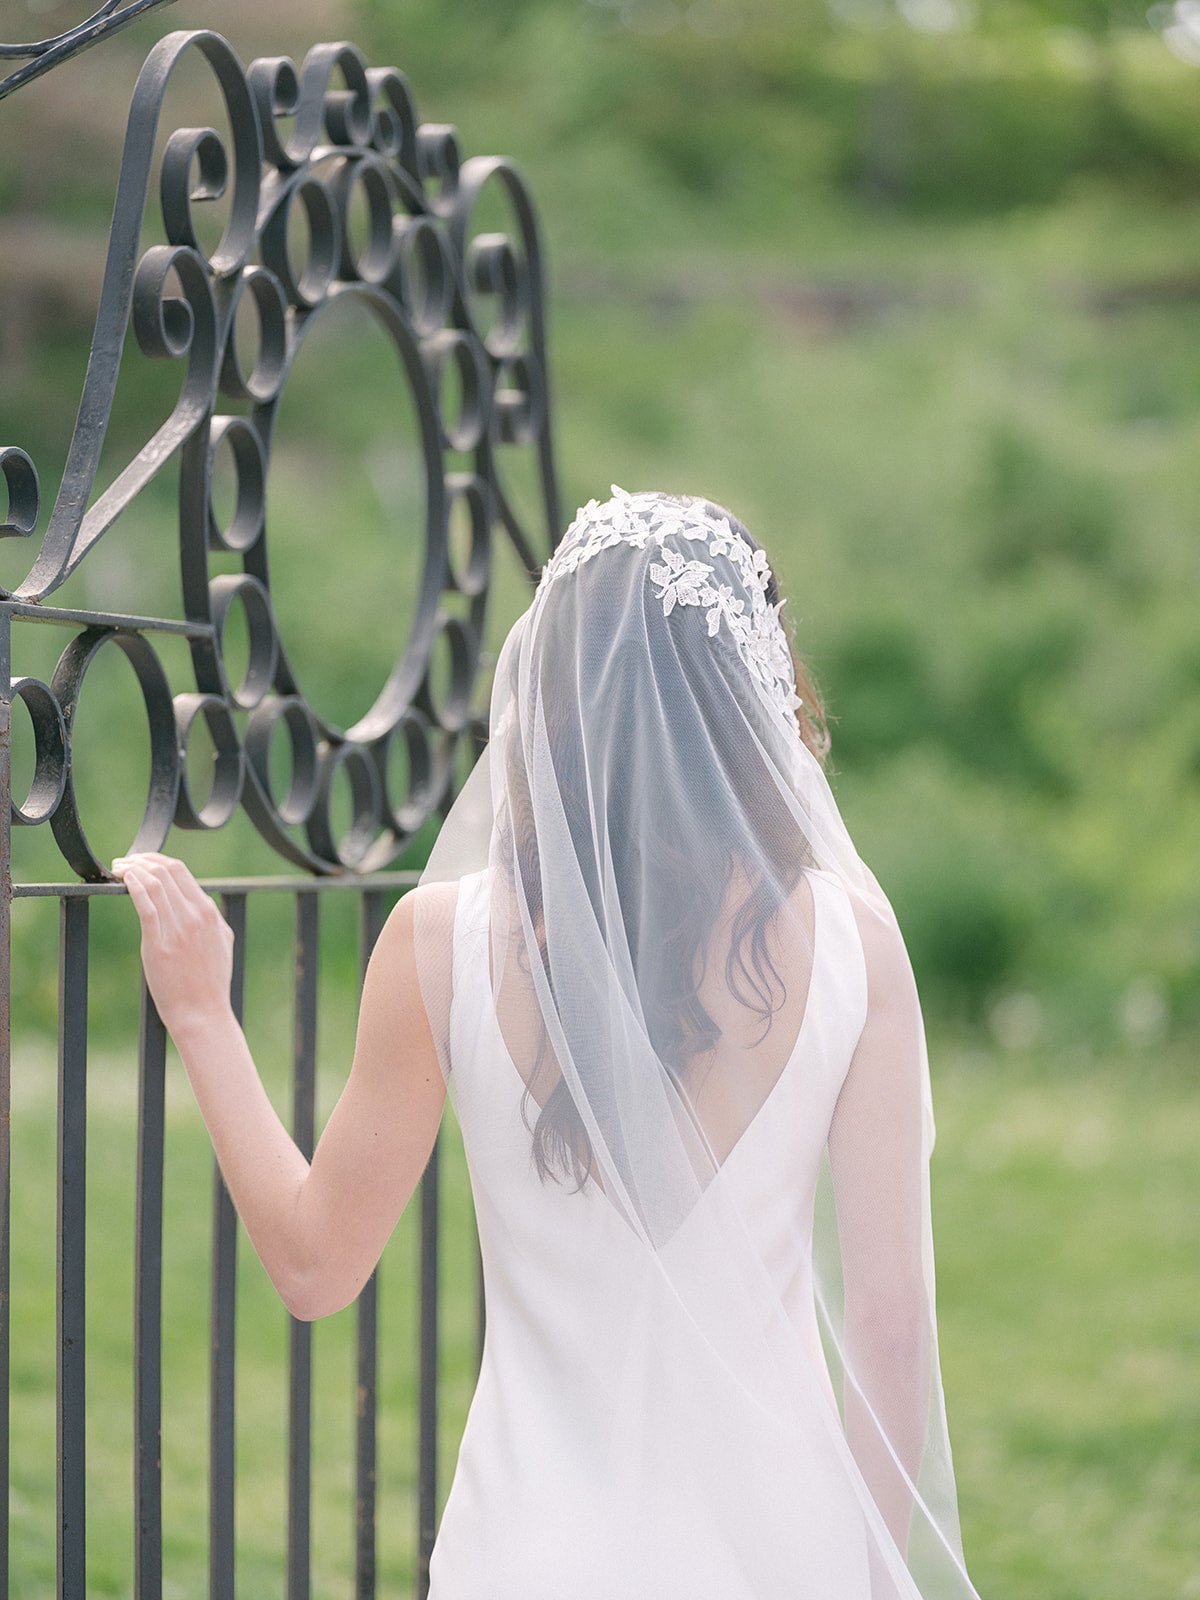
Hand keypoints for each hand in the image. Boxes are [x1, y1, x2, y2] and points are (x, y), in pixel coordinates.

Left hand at [110, 850, 234, 1038]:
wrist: (203, 1013)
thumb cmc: (211, 983)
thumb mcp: (223, 942)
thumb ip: (212, 918)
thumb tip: (201, 900)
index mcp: (209, 913)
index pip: (181, 871)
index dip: (156, 860)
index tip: (140, 862)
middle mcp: (195, 916)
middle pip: (166, 871)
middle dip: (141, 860)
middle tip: (124, 862)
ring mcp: (178, 930)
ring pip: (154, 883)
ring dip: (132, 870)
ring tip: (118, 869)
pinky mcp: (159, 945)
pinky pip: (146, 905)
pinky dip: (134, 886)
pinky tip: (123, 881)